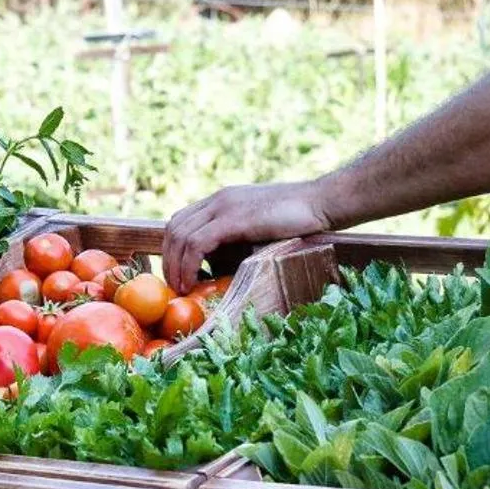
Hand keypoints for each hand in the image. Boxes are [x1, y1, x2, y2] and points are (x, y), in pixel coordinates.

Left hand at [162, 181, 330, 291]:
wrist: (321, 202)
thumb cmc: (299, 220)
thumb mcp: (259, 227)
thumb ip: (238, 238)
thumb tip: (220, 267)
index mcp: (222, 200)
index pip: (181, 220)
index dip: (173, 249)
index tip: (177, 274)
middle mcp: (218, 200)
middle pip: (174, 227)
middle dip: (168, 259)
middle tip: (175, 286)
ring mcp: (224, 206)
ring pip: (181, 236)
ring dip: (175, 266)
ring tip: (182, 289)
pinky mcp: (234, 219)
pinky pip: (197, 243)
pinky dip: (189, 265)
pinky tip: (193, 282)